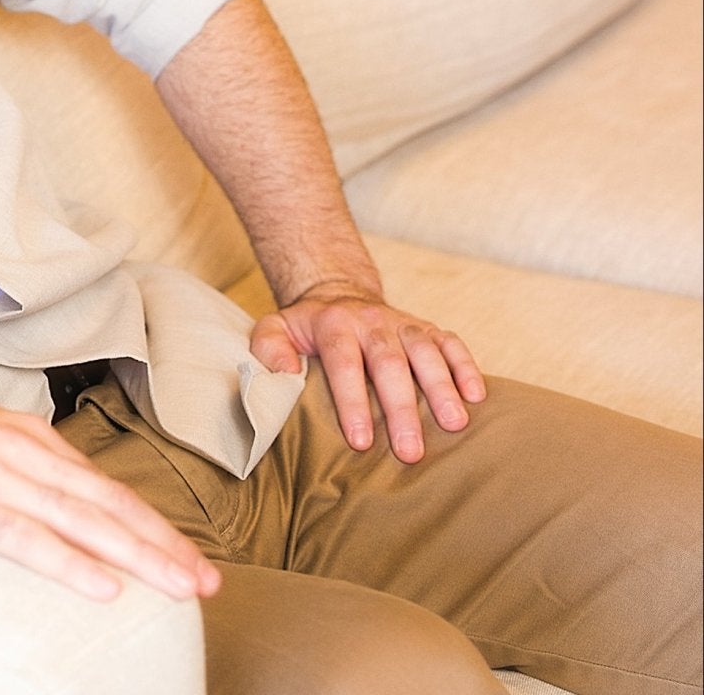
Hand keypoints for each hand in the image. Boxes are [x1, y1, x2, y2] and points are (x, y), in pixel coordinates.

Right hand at [0, 370, 219, 604]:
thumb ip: (7, 459)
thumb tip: (42, 488)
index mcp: (22, 433)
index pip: (101, 485)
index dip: (149, 522)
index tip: (186, 554)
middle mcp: (19, 450)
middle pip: (107, 503)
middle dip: (163, 545)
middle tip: (209, 581)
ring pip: (84, 521)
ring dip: (140, 557)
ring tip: (183, 587)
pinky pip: (28, 540)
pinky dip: (72, 564)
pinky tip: (106, 587)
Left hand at [250, 283, 485, 463]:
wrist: (339, 294)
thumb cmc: (308, 328)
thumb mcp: (276, 329)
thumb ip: (269, 348)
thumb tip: (283, 373)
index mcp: (333, 324)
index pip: (344, 362)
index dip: (352, 401)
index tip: (361, 441)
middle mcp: (371, 320)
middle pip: (389, 361)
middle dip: (401, 407)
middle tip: (410, 451)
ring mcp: (403, 323)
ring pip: (425, 350)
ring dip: (441, 387)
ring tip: (455, 425)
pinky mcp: (427, 328)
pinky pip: (451, 343)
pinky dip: (466, 366)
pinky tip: (477, 397)